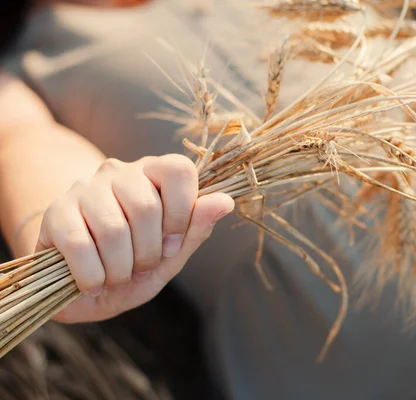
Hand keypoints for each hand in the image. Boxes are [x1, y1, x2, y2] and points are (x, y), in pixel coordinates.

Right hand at [35, 154, 233, 322]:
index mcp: (154, 173)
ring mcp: (84, 188)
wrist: (85, 284)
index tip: (173, 245)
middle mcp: (119, 172)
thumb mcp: (172, 254)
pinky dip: (92, 276)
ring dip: (120, 269)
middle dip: (149, 253)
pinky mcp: (56, 213)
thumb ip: (197, 228)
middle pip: (146, 207)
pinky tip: (94, 283)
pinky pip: (79, 245)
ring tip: (117, 276)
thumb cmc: (134, 265)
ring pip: (112, 229)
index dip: (182, 214)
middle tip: (141, 266)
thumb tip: (226, 201)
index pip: (179, 170)